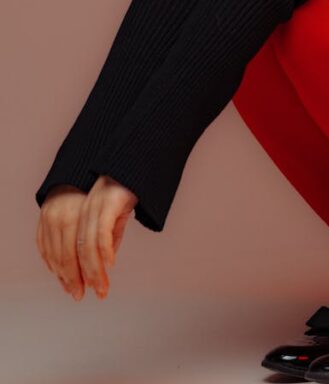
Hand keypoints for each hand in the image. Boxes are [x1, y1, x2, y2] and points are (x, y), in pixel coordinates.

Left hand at [37, 176, 137, 299]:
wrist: (133, 165)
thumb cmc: (122, 191)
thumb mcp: (111, 220)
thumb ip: (107, 240)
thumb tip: (104, 264)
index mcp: (74, 215)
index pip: (61, 249)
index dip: (65, 272)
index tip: (72, 291)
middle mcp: (80, 211)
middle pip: (71, 251)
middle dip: (76, 277)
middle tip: (81, 296)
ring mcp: (94, 206)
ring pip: (86, 246)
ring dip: (93, 271)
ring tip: (100, 288)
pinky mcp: (109, 202)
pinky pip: (102, 232)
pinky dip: (105, 250)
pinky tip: (110, 264)